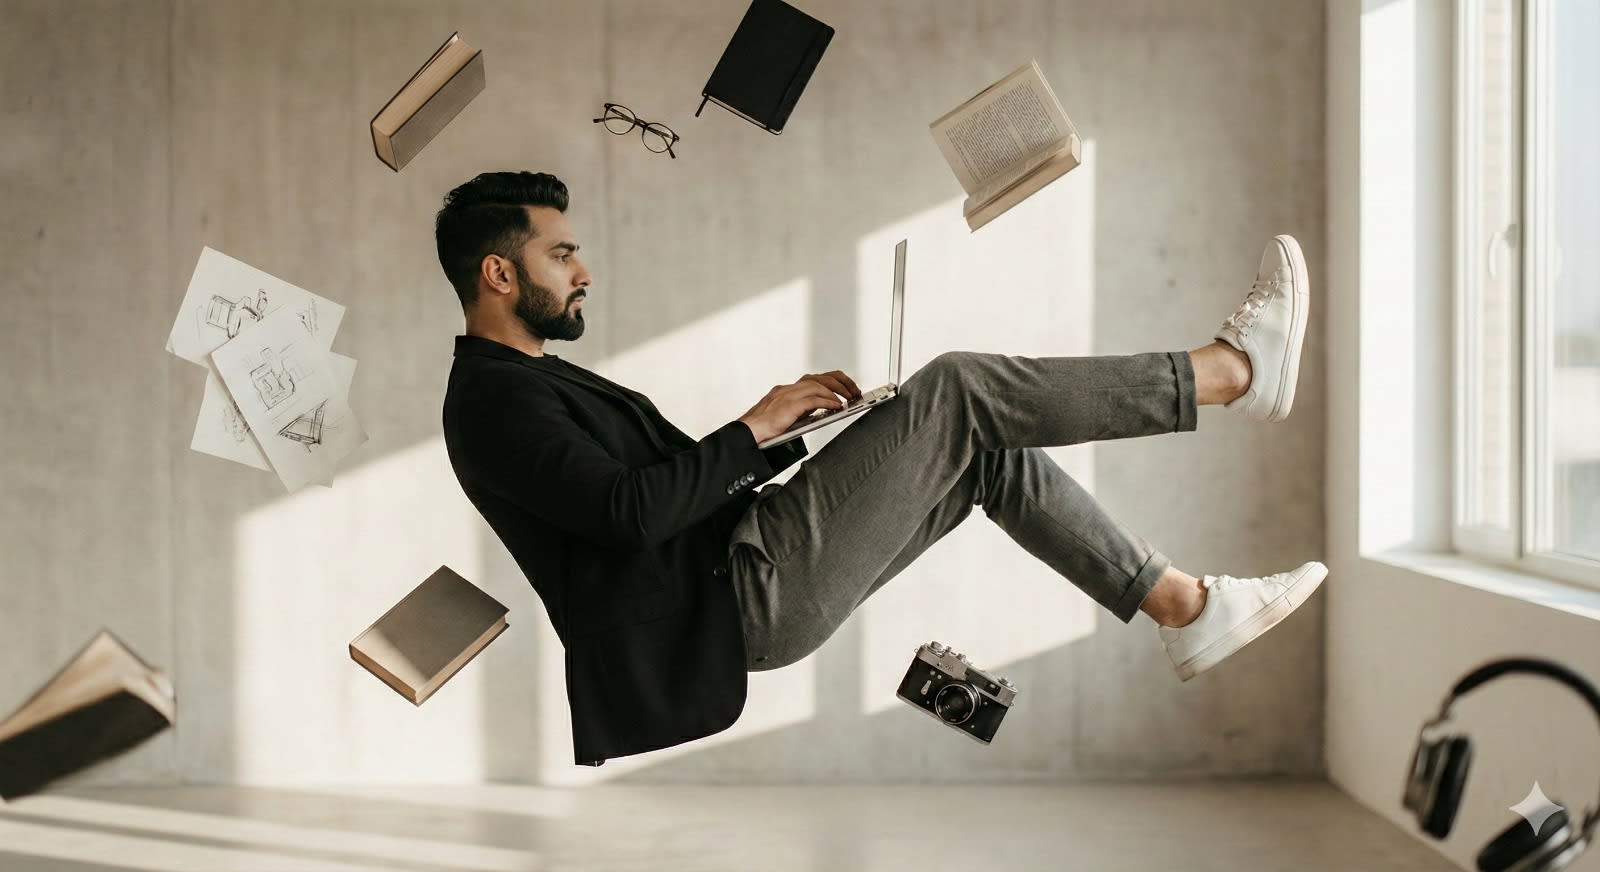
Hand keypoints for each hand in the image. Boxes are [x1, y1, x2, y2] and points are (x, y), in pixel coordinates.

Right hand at [736, 370, 862, 443]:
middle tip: (854, 391)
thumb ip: (802, 410)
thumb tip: (823, 408)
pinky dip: (828, 401)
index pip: (815, 378)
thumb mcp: (787, 416)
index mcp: (787, 391)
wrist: (747, 434)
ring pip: (818, 384)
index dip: (834, 381)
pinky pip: (813, 399)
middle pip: (820, 376)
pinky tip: (836, 406)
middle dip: (841, 382)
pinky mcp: (788, 406)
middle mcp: (788, 389)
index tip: (847, 388)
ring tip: (848, 399)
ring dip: (837, 390)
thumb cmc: (763, 429)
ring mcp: (787, 396)